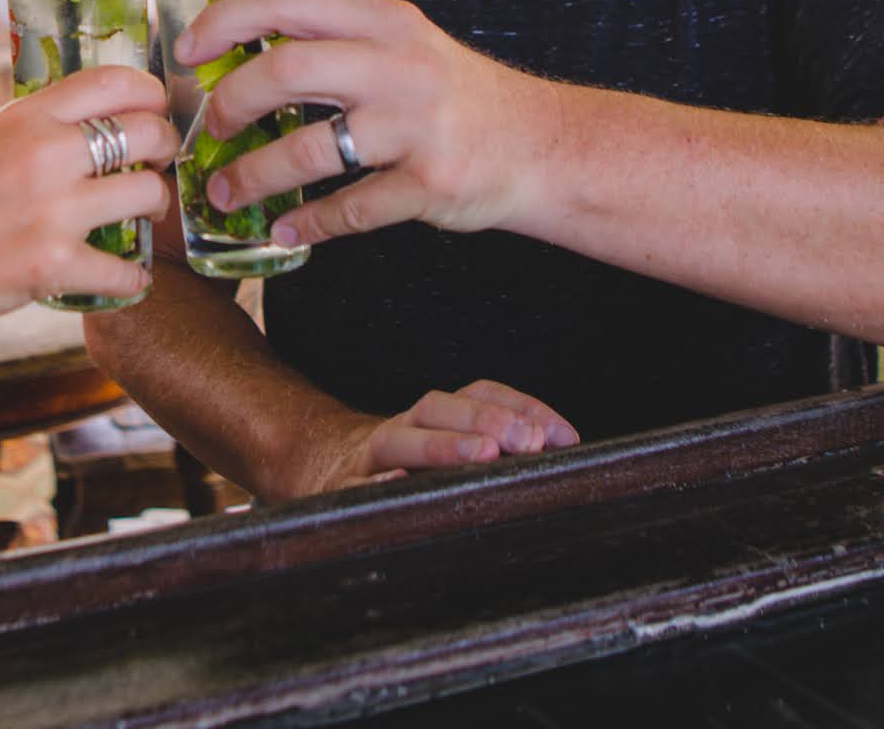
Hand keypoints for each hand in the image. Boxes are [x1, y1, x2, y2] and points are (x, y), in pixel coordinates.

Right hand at [0, 65, 174, 328]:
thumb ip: (40, 125)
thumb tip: (96, 114)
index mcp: (25, 118)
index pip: (113, 82)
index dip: (151, 91)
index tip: (158, 106)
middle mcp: (44, 156)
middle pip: (146, 132)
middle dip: (167, 146)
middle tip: (161, 161)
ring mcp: (52, 212)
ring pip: (148, 194)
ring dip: (156, 205)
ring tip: (145, 212)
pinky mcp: (55, 266)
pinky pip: (126, 270)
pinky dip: (133, 278)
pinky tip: (126, 275)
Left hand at [177, 0, 551, 247]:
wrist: (541, 144)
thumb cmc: (454, 96)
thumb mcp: (403, 45)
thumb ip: (336, 42)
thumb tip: (241, 52)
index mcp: (384, 21)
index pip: (288, 0)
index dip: (225, 21)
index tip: (187, 50)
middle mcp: (398, 65)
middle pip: (287, 71)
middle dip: (230, 103)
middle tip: (208, 127)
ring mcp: (415, 127)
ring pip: (310, 150)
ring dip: (253, 175)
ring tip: (226, 193)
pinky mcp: (429, 184)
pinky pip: (350, 209)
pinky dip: (309, 224)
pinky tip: (285, 230)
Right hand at [304, 380, 578, 493]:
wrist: (318, 470)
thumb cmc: (404, 470)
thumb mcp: (447, 452)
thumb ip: (497, 449)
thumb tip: (562, 454)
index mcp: (434, 416)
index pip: (479, 394)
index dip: (523, 408)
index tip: (565, 438)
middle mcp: (403, 426)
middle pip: (439, 407)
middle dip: (486, 420)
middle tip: (527, 443)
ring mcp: (369, 457)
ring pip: (400, 440)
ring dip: (442, 445)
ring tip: (483, 455)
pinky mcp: (342, 489)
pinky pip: (358, 485)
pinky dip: (379, 484)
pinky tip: (400, 486)